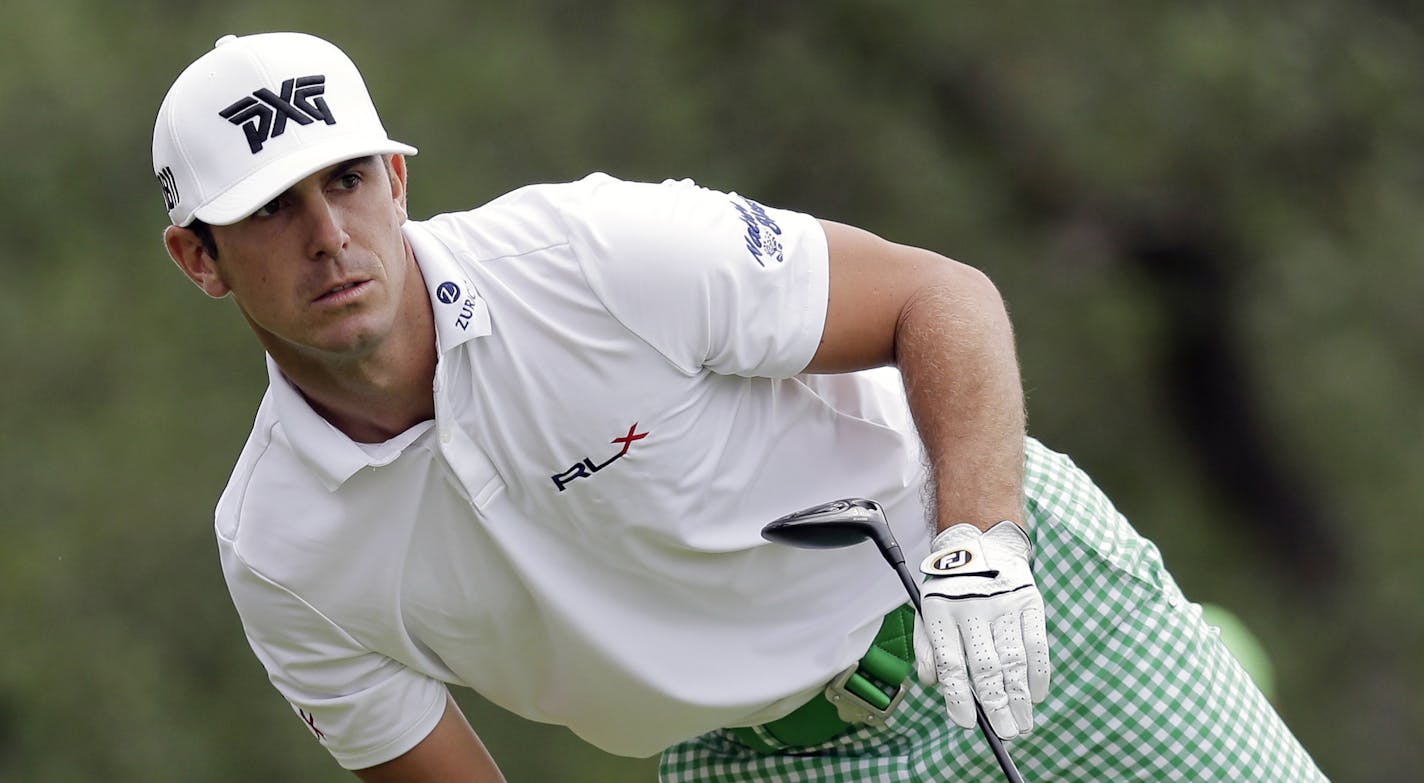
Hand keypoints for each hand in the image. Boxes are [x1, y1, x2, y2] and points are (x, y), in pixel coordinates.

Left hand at [912, 521, 1049, 738]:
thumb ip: (928, 648)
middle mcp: (972, 608)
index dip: (958, 697)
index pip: (950, 663)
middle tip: (1006, 732)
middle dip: (997, 706)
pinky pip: (1037, 644)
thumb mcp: (926, 610)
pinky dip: (1039, 673)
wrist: (981, 543)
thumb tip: (934, 685)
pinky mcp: (1029, 602)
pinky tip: (1037, 695)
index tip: (967, 724)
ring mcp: (1003, 604)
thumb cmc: (950, 589)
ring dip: (1020, 697)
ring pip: (1014, 660)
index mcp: (941, 612)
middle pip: (986, 667)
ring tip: (1022, 723)